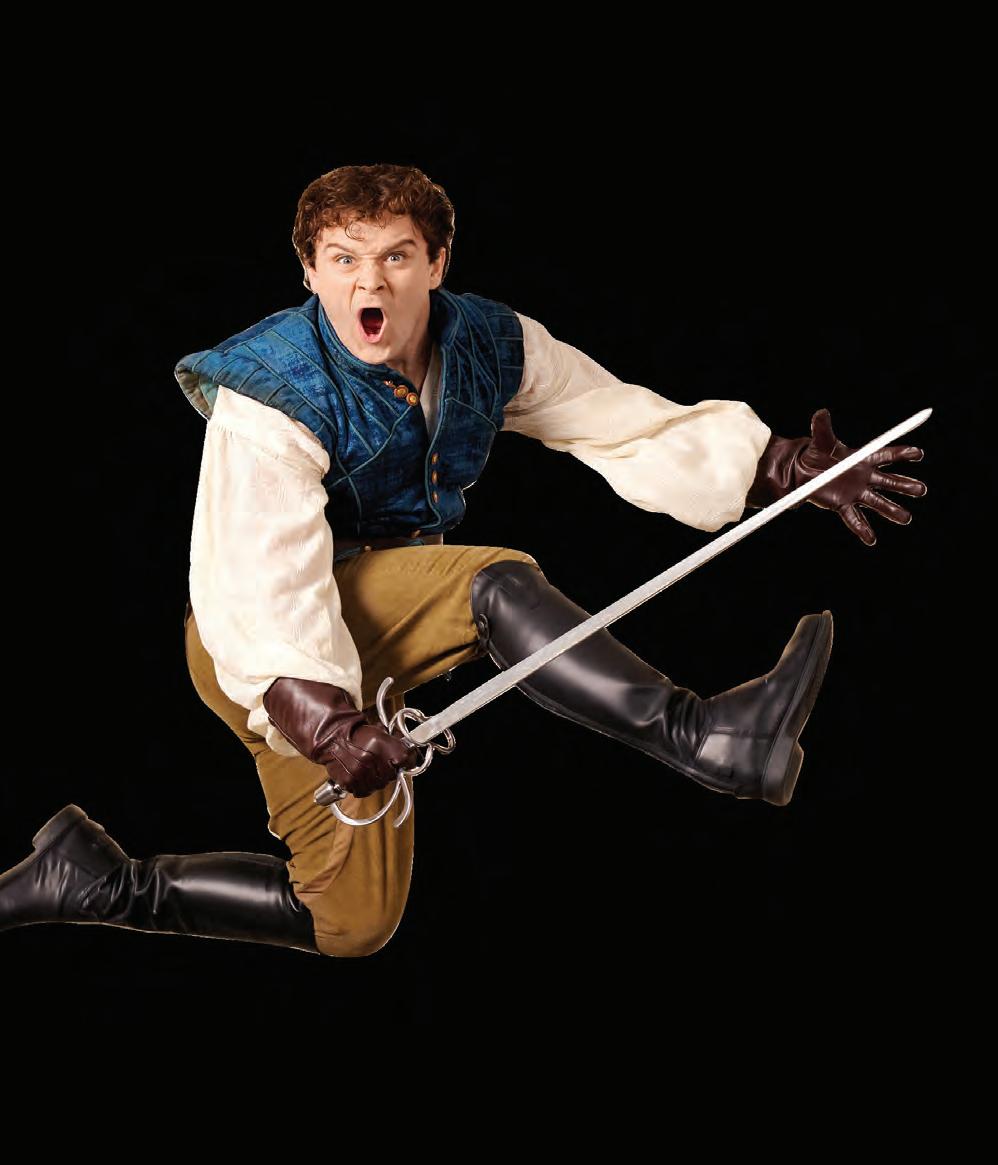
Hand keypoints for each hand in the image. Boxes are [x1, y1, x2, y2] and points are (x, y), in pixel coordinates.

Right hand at [262, 677, 421, 798]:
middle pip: (393, 774)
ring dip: (378, 778)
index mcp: (381, 744)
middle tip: (383, 762)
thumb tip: (410, 751)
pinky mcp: (350, 783)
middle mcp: (372, 759)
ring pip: (380, 784)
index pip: (406, 758)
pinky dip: (365, 786)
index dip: (407, 759)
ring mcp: (360, 773)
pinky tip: (362, 776)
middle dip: (391, 769)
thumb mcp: (379, 731)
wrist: (331, 738)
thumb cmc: (356, 734)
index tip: (404, 759)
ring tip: (370, 768)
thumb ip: (395, 741)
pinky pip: (365, 791)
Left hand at [747, 408, 927, 545]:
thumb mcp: (820, 440)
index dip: (902, 454)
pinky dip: (862, 529)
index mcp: (863, 459)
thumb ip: (822, 427)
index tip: (918, 453)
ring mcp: (855, 493)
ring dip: (891, 510)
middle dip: (905, 485)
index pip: (886, 455)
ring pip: (877, 502)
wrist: (802, 471)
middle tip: (921, 490)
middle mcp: (864, 477)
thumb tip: (820, 412)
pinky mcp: (842, 505)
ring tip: (906, 518)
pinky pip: (854, 518)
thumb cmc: (816, 453)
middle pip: (889, 481)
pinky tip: (871, 540)